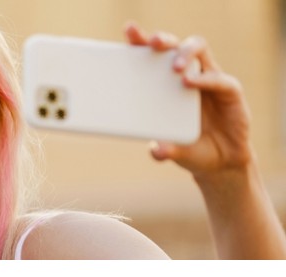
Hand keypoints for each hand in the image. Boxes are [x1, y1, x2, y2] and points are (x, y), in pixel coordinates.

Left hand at [124, 22, 251, 181]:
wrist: (219, 161)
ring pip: (199, 50)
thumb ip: (161, 148)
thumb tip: (156, 151)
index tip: (130, 32)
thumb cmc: (187, 146)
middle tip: (152, 43)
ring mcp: (209, 79)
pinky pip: (219, 78)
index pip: (152, 54)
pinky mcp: (229, 91)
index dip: (141, 40)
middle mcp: (187, 74)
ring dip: (185, 53)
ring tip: (174, 68)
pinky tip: (190, 82)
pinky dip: (204, 79)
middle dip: (163, 40)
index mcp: (164, 82)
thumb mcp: (170, 148)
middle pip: (175, 45)